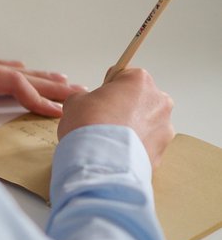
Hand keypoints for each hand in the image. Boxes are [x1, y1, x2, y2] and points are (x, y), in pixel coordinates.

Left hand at [0, 38, 83, 155]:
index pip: (12, 84)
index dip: (37, 98)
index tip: (59, 112)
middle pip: (17, 73)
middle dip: (48, 83)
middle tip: (78, 90)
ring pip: (6, 69)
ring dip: (33, 76)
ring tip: (58, 81)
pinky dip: (11, 73)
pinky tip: (13, 71)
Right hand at [58, 68, 173, 167]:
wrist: (100, 164)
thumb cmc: (89, 127)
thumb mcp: (75, 102)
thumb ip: (86, 98)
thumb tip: (89, 106)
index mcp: (139, 81)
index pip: (125, 76)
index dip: (109, 88)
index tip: (100, 99)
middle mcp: (158, 101)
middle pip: (140, 100)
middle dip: (125, 109)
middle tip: (104, 122)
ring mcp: (164, 128)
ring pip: (146, 124)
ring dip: (132, 130)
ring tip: (110, 142)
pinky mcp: (162, 152)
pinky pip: (146, 146)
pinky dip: (134, 149)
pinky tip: (117, 155)